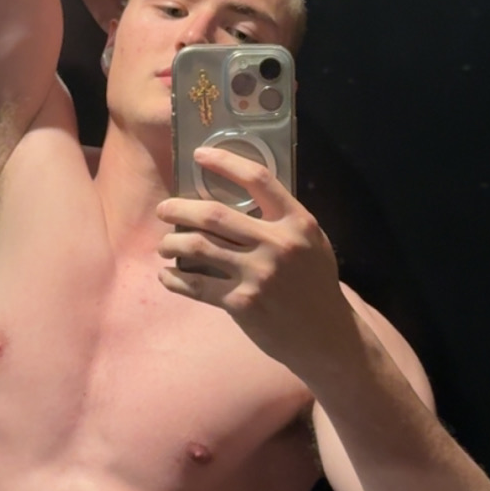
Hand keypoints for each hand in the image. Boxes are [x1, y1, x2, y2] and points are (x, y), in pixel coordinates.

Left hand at [156, 148, 354, 375]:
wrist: (326, 335)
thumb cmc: (316, 285)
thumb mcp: (312, 243)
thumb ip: (283, 220)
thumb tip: (239, 198)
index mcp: (297, 222)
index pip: (258, 179)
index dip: (225, 162)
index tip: (199, 155)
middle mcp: (277, 244)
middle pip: (214, 215)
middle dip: (179, 209)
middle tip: (164, 210)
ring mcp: (258, 274)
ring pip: (199, 247)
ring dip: (172, 243)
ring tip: (165, 244)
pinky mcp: (242, 303)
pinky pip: (197, 285)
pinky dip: (174, 280)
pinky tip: (167, 276)